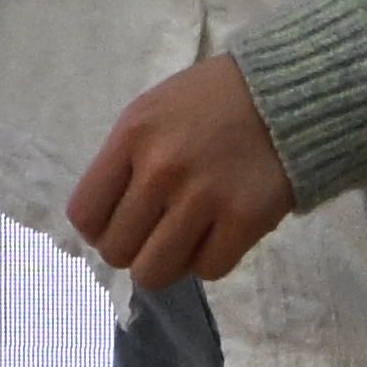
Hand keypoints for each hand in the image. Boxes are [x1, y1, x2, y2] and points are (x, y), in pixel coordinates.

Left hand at [65, 53, 295, 287]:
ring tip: (179, 243)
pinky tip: (215, 236)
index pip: (84, 214)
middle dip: (130, 250)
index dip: (97, 230)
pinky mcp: (245, 220)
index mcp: (131, 137)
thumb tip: (104, 222)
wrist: (282, 94)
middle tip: (152, 235)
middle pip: (116, 251)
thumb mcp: (148, 114)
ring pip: (154, 272)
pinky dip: (208, 261)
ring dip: (164, 265)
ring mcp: (203, 197)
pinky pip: (207, 271)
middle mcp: (161, 169)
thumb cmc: (206, 103)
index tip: (115, 225)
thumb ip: (123, 162)